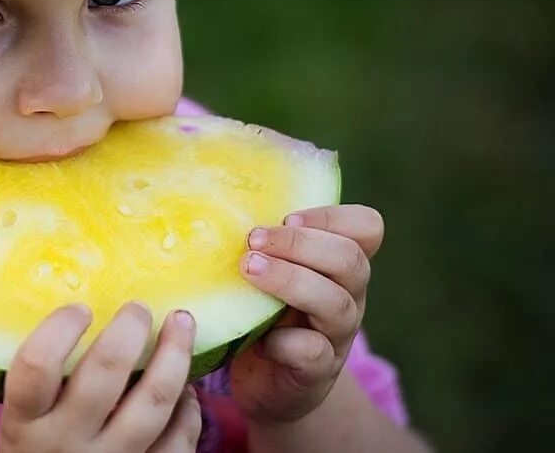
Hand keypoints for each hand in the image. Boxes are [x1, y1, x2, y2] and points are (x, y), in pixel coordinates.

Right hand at [0, 302, 201, 451]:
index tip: (81, 308)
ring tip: (181, 323)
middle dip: (129, 330)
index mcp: (24, 423)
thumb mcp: (22, 425)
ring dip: (173, 357)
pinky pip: (177, 441)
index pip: (37, 365)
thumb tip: (83, 312)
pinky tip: (185, 388)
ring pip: (152, 403)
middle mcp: (65, 443)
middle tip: (139, 308)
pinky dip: (188, 409)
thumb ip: (43, 385)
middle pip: (104, 375)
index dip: (61, 328)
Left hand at [230, 204, 383, 423]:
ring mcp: (336, 336)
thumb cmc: (265, 313)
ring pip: (337, 303)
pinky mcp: (317, 371)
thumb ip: (264, 242)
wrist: (269, 381)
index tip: (287, 215)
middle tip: (254, 240)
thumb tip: (213, 198)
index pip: (366, 228)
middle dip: (300, 244)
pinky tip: (257, 338)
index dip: (332, 216)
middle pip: (351, 260)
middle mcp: (347, 296)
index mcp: (339, 265)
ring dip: (290, 280)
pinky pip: (313, 351)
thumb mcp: (272, 271)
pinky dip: (283, 341)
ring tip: (248, 268)